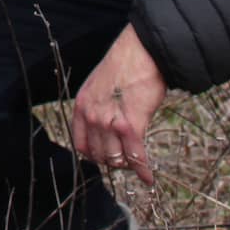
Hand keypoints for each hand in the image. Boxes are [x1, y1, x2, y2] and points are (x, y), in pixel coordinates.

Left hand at [70, 25, 167, 184]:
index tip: (106, 157)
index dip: (94, 155)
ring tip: (137, 163)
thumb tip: (106, 129)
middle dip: (113, 161)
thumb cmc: (125, 67)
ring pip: (117, 158)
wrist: (141, 51)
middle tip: (126, 160)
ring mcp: (110, 122)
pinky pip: (136, 155)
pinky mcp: (131, 125)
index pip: (81, 145)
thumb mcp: (99, 86)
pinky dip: (143, 169)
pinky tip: (148, 177)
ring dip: (128, 164)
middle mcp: (92, 116)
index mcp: (82, 106)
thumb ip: (97, 108)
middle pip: (100, 156)